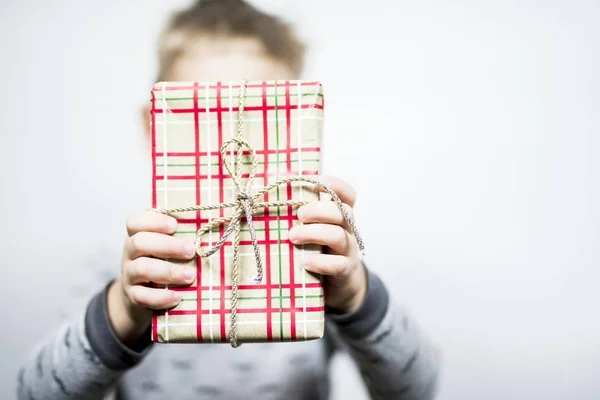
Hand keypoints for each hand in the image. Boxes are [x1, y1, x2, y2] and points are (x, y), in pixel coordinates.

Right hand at [107, 211, 196, 342]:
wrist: (145, 298)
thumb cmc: (166, 263)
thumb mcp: (171, 247)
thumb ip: (185, 235)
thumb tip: (216, 224)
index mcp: (139, 235)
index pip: (135, 221)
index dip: (153, 221)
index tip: (174, 225)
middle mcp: (130, 253)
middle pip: (138, 243)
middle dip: (167, 246)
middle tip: (191, 250)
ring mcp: (129, 275)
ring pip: (141, 268)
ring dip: (168, 271)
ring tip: (190, 275)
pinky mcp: (133, 296)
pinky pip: (142, 296)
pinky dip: (160, 297)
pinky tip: (178, 296)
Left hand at [288, 176, 366, 313]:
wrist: (336, 286)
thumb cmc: (317, 251)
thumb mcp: (311, 230)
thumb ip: (297, 215)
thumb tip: (262, 192)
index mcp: (339, 215)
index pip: (346, 193)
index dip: (332, 184)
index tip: (312, 181)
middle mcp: (348, 230)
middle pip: (344, 211)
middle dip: (319, 210)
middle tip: (298, 214)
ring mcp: (348, 251)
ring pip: (339, 236)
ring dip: (314, 233)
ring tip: (292, 237)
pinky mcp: (345, 271)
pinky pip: (338, 264)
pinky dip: (321, 262)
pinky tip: (305, 262)